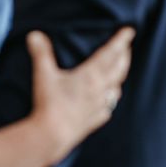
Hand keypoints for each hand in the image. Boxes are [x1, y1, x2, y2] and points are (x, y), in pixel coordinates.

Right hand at [26, 27, 133, 161]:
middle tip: (127, 46)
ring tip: (120, 69)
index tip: (130, 30)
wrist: (52, 135)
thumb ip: (41, 53)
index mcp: (91, 75)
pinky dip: (110, 100)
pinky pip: (108, 108)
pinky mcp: (95, 120)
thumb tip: (35, 34)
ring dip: (120, 76)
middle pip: (119, 68)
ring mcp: (99, 106)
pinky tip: (108, 100)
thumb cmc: (49, 103)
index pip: (111, 53)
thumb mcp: (44, 75)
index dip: (121, 40)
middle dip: (125, 55)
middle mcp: (100, 89)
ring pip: (116, 87)